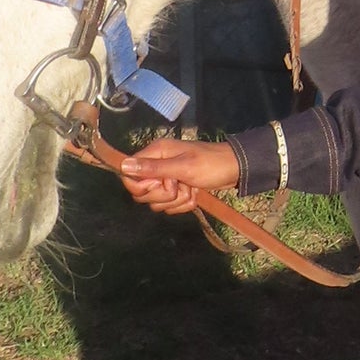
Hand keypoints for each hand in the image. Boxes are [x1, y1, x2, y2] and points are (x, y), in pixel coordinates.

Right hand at [119, 138, 239, 214]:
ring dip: (176, 200)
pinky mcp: (178, 191)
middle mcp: (158, 166)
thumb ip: (153, 168)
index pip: (130, 176)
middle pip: (143, 193)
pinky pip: (171, 206)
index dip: (142, 186)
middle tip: (180, 184)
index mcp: (156, 154)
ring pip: (157, 202)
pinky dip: (184, 204)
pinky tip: (195, 194)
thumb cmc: (211, 164)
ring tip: (190, 188)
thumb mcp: (182, 166)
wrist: (236, 170)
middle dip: (163, 195)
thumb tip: (123, 165)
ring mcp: (168, 179)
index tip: (161, 184)